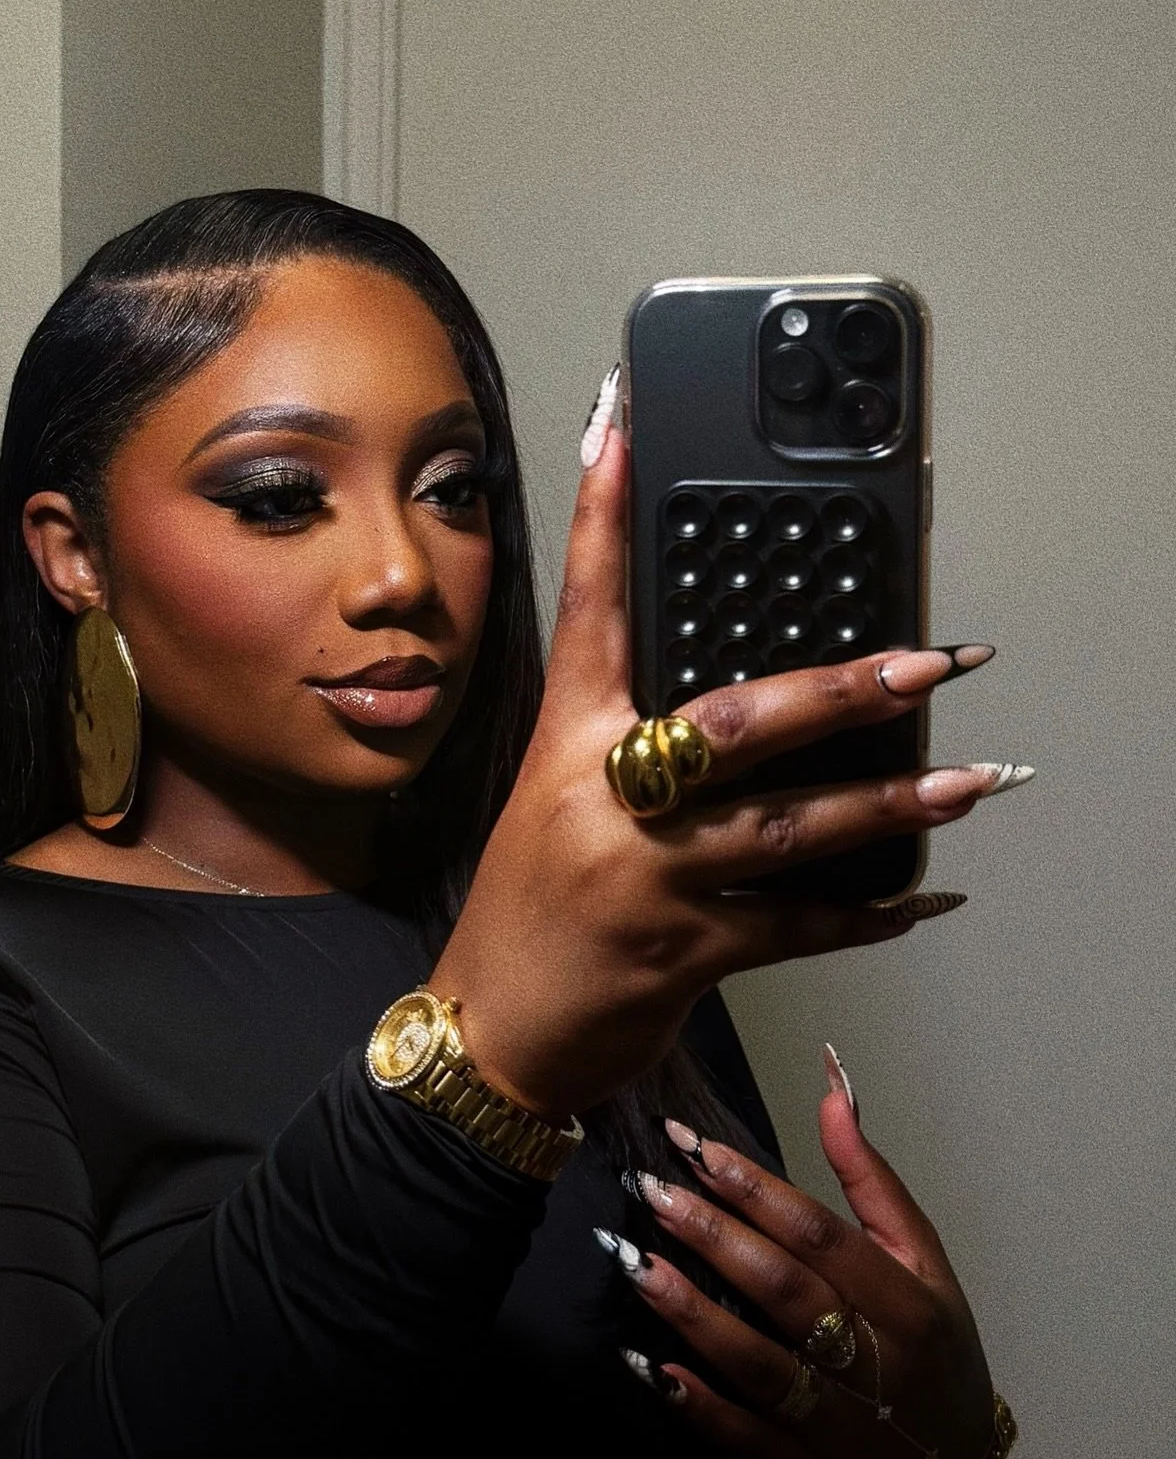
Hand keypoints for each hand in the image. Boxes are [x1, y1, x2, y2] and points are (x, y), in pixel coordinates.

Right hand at [430, 396, 1024, 1118]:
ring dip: (886, 807)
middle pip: (733, 722)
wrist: (493, 1029)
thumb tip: (735, 711)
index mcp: (566, 748)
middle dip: (839, 692)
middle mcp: (605, 801)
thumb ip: (627, 751)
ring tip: (965, 784)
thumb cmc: (527, 915)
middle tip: (924, 662)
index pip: (589, 614)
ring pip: (787, 828)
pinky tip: (917, 902)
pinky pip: (797, 926)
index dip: (601, 519)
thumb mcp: (554, 809)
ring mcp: (646, 878)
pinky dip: (865, 917)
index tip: (623, 430)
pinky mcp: (682, 950)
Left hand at [611, 1055, 995, 1458]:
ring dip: (693, 1314)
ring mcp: (840, 1424)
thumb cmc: (933, 1345)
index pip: (819, 1234)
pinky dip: (699, 1406)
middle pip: (784, 1289)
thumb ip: (871, 1178)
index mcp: (906, 1301)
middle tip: (649, 1192)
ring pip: (760, 1363)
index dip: (752, 1187)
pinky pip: (747, 1440)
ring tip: (636, 1264)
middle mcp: (877, 1363)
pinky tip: (652, 1367)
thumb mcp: (923, 1259)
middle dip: (712, 1235)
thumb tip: (832, 1090)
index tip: (692, 1147)